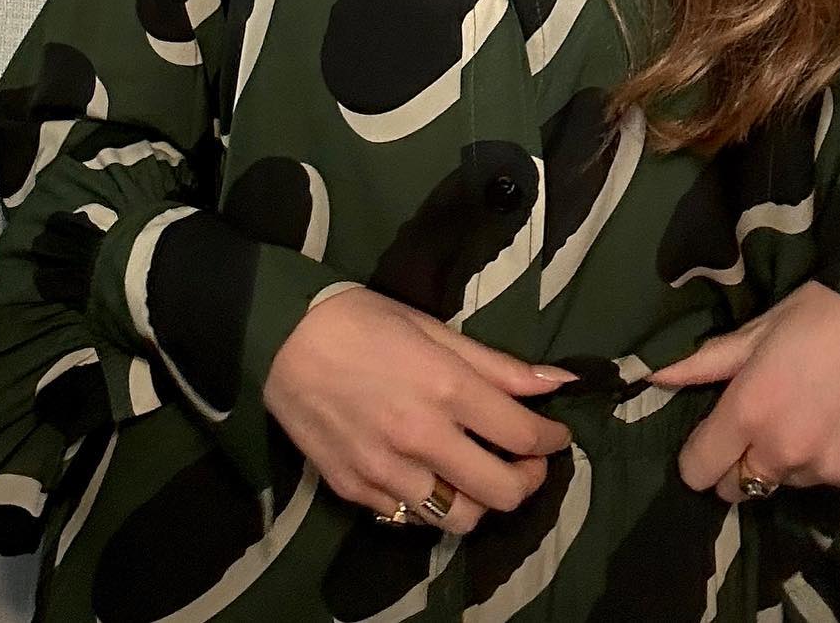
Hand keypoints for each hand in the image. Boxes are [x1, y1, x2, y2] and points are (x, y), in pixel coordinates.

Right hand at [263, 285, 575, 533]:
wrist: (281, 339)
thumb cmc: (363, 321)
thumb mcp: (433, 328)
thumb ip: (496, 364)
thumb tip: (558, 382)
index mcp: (446, 389)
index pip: (523, 435)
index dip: (552, 439)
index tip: (556, 435)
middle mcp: (421, 439)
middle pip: (501, 492)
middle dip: (529, 480)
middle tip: (527, 462)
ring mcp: (386, 473)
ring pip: (459, 517)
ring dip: (481, 500)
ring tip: (481, 474)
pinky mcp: (356, 491)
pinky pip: (411, 517)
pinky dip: (431, 502)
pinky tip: (432, 475)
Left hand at [647, 280, 839, 499]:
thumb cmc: (822, 313)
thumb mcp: (758, 330)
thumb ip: (703, 363)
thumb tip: (651, 375)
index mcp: (749, 414)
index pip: (699, 471)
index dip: (698, 457)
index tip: (710, 439)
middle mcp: (784, 453)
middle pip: (741, 487)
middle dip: (741, 463)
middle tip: (763, 422)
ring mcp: (828, 470)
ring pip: (788, 483)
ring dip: (789, 459)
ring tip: (812, 412)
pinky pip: (833, 480)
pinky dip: (833, 459)